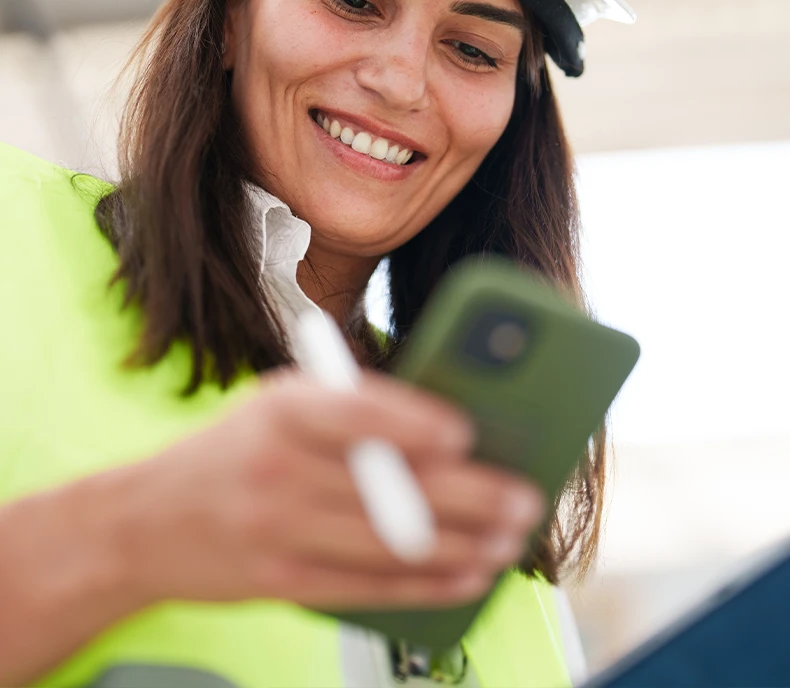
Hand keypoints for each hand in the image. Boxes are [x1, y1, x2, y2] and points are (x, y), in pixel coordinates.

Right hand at [122, 369, 544, 609]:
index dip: (416, 424)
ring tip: (510, 541)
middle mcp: (278, 467)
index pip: (359, 411)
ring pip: (389, 542)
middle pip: (389, 485)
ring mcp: (278, 530)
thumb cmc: (235, 449)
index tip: (469, 433)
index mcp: (283, 407)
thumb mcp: (278, 402)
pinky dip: (427, 585)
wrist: (146, 520)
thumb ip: (350, 407)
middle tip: (524, 498)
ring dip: (463, 544)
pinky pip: (369, 587)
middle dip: (470, 495)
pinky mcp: (282, 582)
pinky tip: (468, 576)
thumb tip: (446, 430)